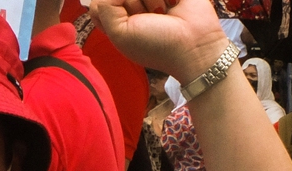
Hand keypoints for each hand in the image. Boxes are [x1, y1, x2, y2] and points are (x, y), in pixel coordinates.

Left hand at [90, 0, 230, 83]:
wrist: (193, 44)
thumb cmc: (156, 45)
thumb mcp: (120, 34)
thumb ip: (104, 7)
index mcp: (116, 19)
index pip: (98, 3)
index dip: (111, 7)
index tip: (129, 23)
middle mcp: (132, 4)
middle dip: (133, 4)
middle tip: (149, 19)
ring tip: (163, 12)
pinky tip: (173, 4)